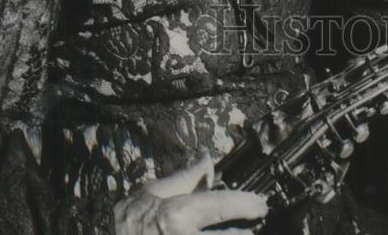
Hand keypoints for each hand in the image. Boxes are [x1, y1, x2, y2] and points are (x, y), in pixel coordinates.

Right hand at [114, 154, 267, 234]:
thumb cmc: (126, 222)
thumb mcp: (153, 192)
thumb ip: (185, 177)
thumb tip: (208, 160)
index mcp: (179, 215)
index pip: (226, 205)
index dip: (250, 204)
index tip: (262, 205)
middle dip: (244, 232)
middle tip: (251, 226)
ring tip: (235, 232)